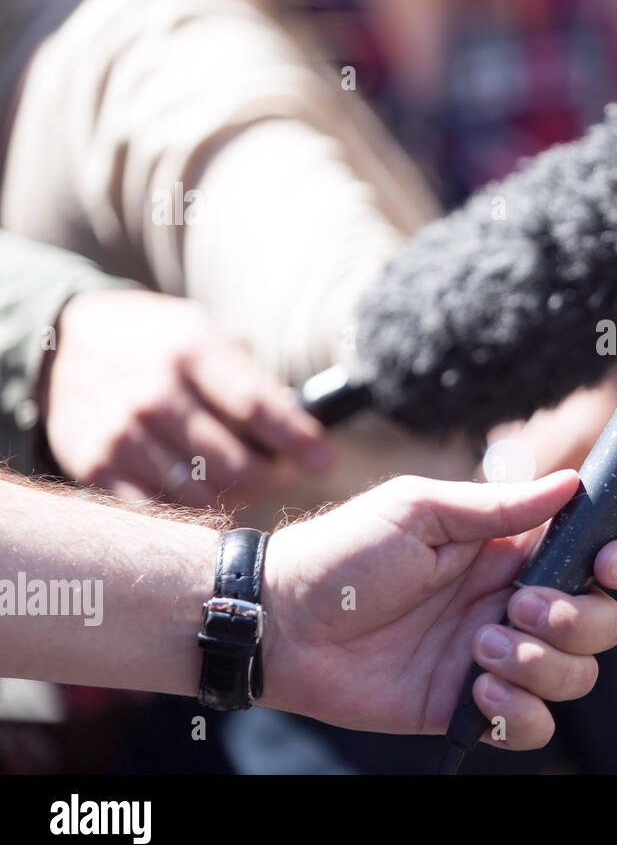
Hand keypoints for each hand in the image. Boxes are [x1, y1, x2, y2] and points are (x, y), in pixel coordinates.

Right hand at [37, 289, 331, 508]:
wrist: (64, 345)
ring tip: (244, 482)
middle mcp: (154, 395)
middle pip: (234, 465)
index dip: (297, 440)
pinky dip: (190, 510)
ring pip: (201, 497)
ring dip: (235, 499)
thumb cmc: (161, 342)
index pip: (256, 407)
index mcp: (191, 352)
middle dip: (272, 478)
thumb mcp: (209, 334)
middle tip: (282, 473)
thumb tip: (300, 429)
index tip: (324, 460)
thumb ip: (252, 378)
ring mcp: (122, 434)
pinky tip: (203, 493)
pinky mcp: (96, 466)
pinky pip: (159, 510)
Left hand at [259, 470, 616, 748]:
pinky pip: (533, 725)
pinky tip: (479, 689)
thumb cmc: (344, 554)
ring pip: (576, 674)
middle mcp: (513, 602)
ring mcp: (496, 656)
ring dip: (543, 663)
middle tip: (517, 609)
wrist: (283, 624)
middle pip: (601, 621)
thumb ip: (499, 506)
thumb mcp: (420, 511)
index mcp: (509, 550)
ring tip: (478, 650)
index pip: (593, 554)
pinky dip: (520, 712)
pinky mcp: (470, 705)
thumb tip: (569, 482)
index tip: (608, 564)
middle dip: (577, 619)